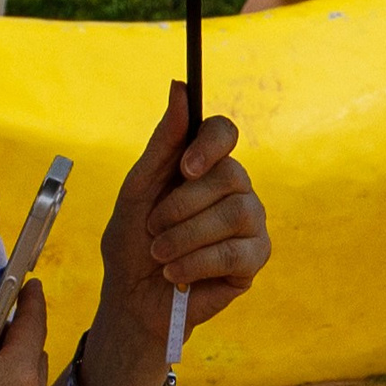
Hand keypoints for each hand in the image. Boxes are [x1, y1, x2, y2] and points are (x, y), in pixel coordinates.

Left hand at [85, 85, 269, 385]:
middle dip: (182, 205)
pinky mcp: (254, 259)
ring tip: (161, 255)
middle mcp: (234, 188)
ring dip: (187, 237)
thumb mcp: (137, 189)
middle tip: (153, 228)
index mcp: (204, 165)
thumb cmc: (132, 242)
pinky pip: (236, 252)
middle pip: (230, 174)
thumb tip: (179, 86)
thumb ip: (163, 142)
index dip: (210, 144)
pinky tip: (177, 275)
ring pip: (237, 212)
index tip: (185, 167)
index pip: (224, 132)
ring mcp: (249, 223)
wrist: (131, 299)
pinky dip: (197, 263)